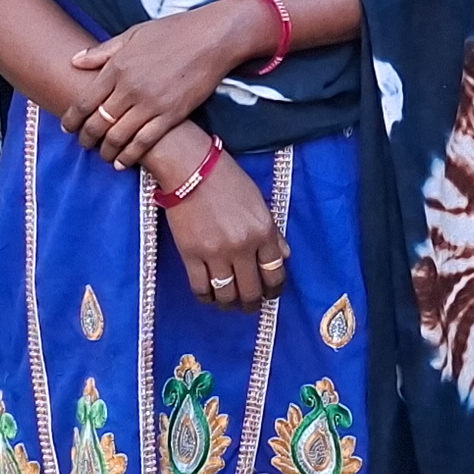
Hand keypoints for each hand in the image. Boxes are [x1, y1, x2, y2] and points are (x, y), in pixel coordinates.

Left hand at [68, 0, 260, 168]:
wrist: (212, 38)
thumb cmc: (173, 31)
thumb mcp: (133, 34)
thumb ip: (102, 51)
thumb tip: (74, 60)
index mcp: (117, 66)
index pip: (84, 101)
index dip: (72, 119)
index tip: (66, 128)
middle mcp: (129, 88)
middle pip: (98, 123)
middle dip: (86, 138)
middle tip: (84, 144)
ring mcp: (150, 104)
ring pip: (118, 137)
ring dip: (106, 151)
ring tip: (103, 155)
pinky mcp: (171, 116)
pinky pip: (144, 142)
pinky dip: (130, 156)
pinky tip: (122, 162)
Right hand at [157, 135, 286, 312]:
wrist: (191, 168)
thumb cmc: (227, 180)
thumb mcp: (258, 202)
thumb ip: (272, 232)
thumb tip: (284, 256)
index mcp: (263, 231)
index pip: (275, 273)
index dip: (275, 289)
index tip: (272, 293)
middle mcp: (242, 246)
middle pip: (252, 290)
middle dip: (253, 303)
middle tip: (251, 303)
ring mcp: (215, 253)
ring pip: (227, 295)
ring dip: (231, 304)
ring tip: (230, 303)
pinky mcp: (190, 255)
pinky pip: (201, 288)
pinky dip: (207, 297)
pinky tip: (210, 295)